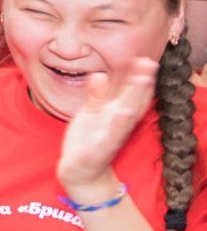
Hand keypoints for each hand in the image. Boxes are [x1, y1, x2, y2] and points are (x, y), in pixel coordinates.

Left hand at [57, 58, 158, 191]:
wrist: (80, 171)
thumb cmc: (88, 139)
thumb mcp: (91, 113)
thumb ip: (96, 95)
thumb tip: (99, 74)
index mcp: (115, 113)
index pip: (129, 93)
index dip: (137, 77)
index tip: (144, 59)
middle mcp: (117, 124)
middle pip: (132, 101)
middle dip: (141, 83)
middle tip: (150, 64)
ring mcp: (110, 136)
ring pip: (125, 117)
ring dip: (133, 99)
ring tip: (141, 81)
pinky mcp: (98, 149)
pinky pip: (109, 136)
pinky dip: (115, 125)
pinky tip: (121, 112)